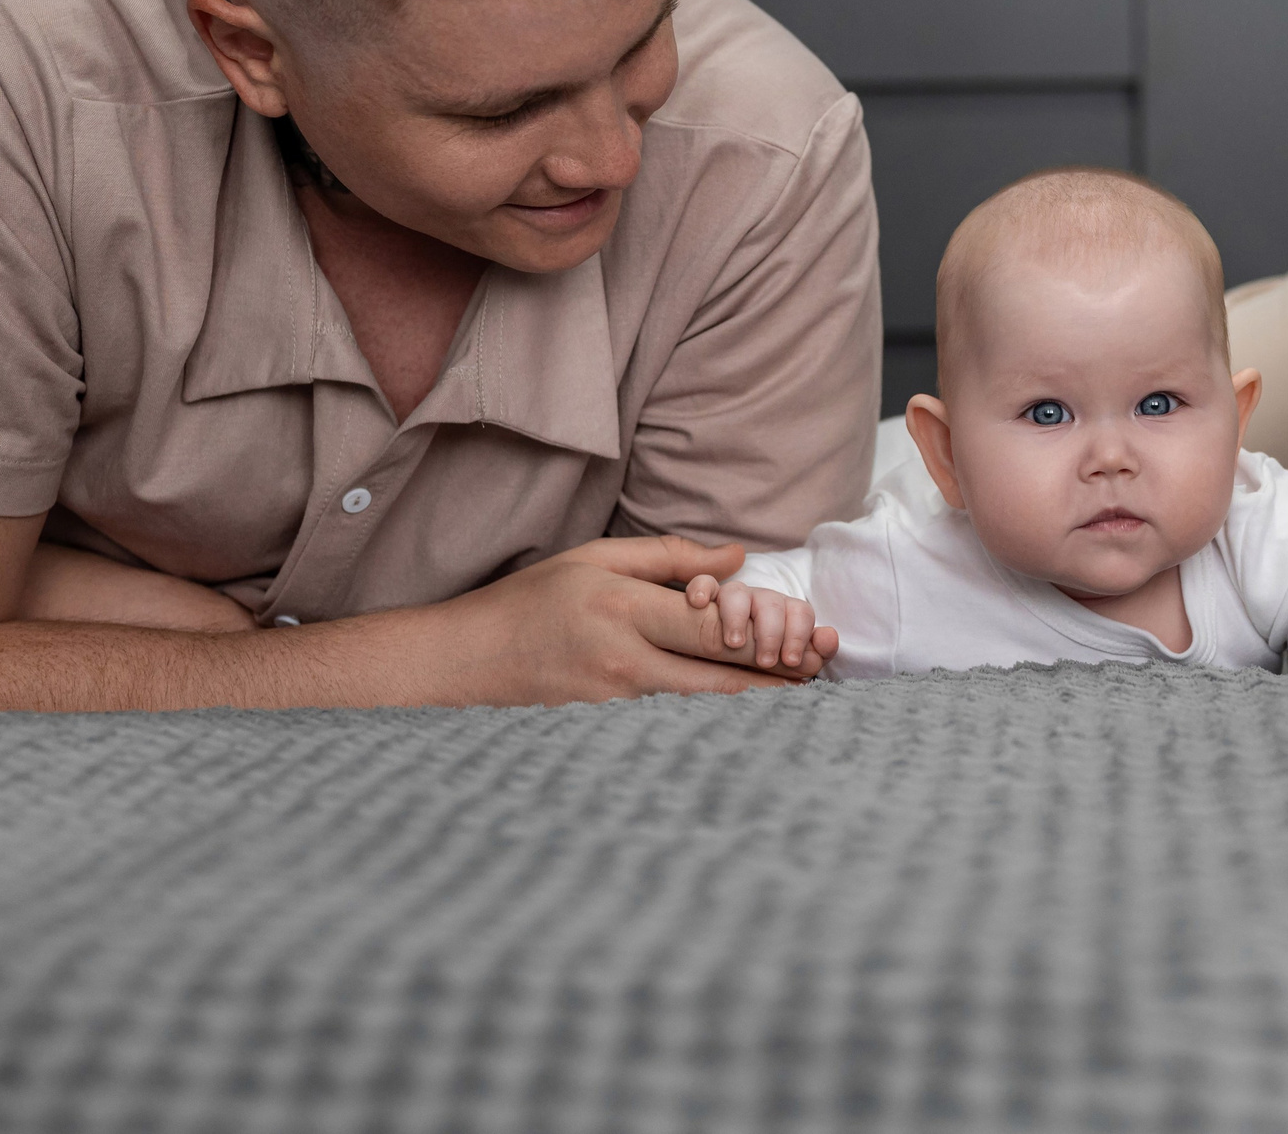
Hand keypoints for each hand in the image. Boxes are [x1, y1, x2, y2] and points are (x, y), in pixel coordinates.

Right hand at [421, 535, 828, 704]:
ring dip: (753, 706)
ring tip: (801, 699)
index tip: (812, 642)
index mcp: (624, 610)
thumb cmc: (530, 601)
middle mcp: (624, 664)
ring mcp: (615, 706)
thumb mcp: (596, 558)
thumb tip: (738, 558)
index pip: (713, 628)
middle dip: (778, 682)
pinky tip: (744, 720)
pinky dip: (713, 722)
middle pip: (721, 681)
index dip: (770, 638)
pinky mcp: (607, 731)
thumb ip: (671, 556)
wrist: (465, 662)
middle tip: (823, 678)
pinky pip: (674, 725)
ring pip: (703, 711)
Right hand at [685, 572, 838, 672]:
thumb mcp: (786, 664)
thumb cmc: (757, 670)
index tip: (791, 659)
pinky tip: (699, 602)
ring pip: (738, 593)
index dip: (800, 633)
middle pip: (772, 603)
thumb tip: (830, 638)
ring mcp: (727, 602)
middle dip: (773, 632)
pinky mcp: (699, 602)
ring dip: (739, 616)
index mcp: (783, 618)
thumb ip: (809, 654)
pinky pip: (701, 584)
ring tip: (734, 643)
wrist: (709, 672)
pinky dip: (702, 588)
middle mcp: (757, 605)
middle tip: (766, 661)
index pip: (800, 612)